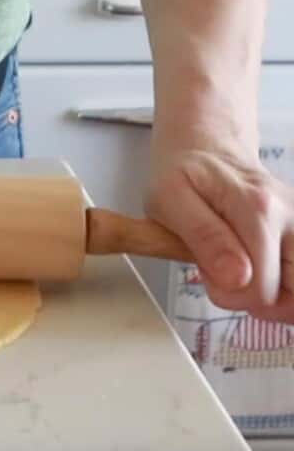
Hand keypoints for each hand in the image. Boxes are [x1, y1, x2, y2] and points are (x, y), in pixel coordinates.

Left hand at [146, 145, 293, 322]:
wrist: (207, 148)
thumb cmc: (182, 174)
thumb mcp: (169, 199)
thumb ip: (204, 238)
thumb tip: (238, 278)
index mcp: (258, 209)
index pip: (260, 286)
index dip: (230, 295)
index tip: (208, 277)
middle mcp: (293, 216)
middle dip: (262, 302)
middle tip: (230, 282)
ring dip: (281, 298)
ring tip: (248, 281)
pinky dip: (288, 287)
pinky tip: (264, 276)